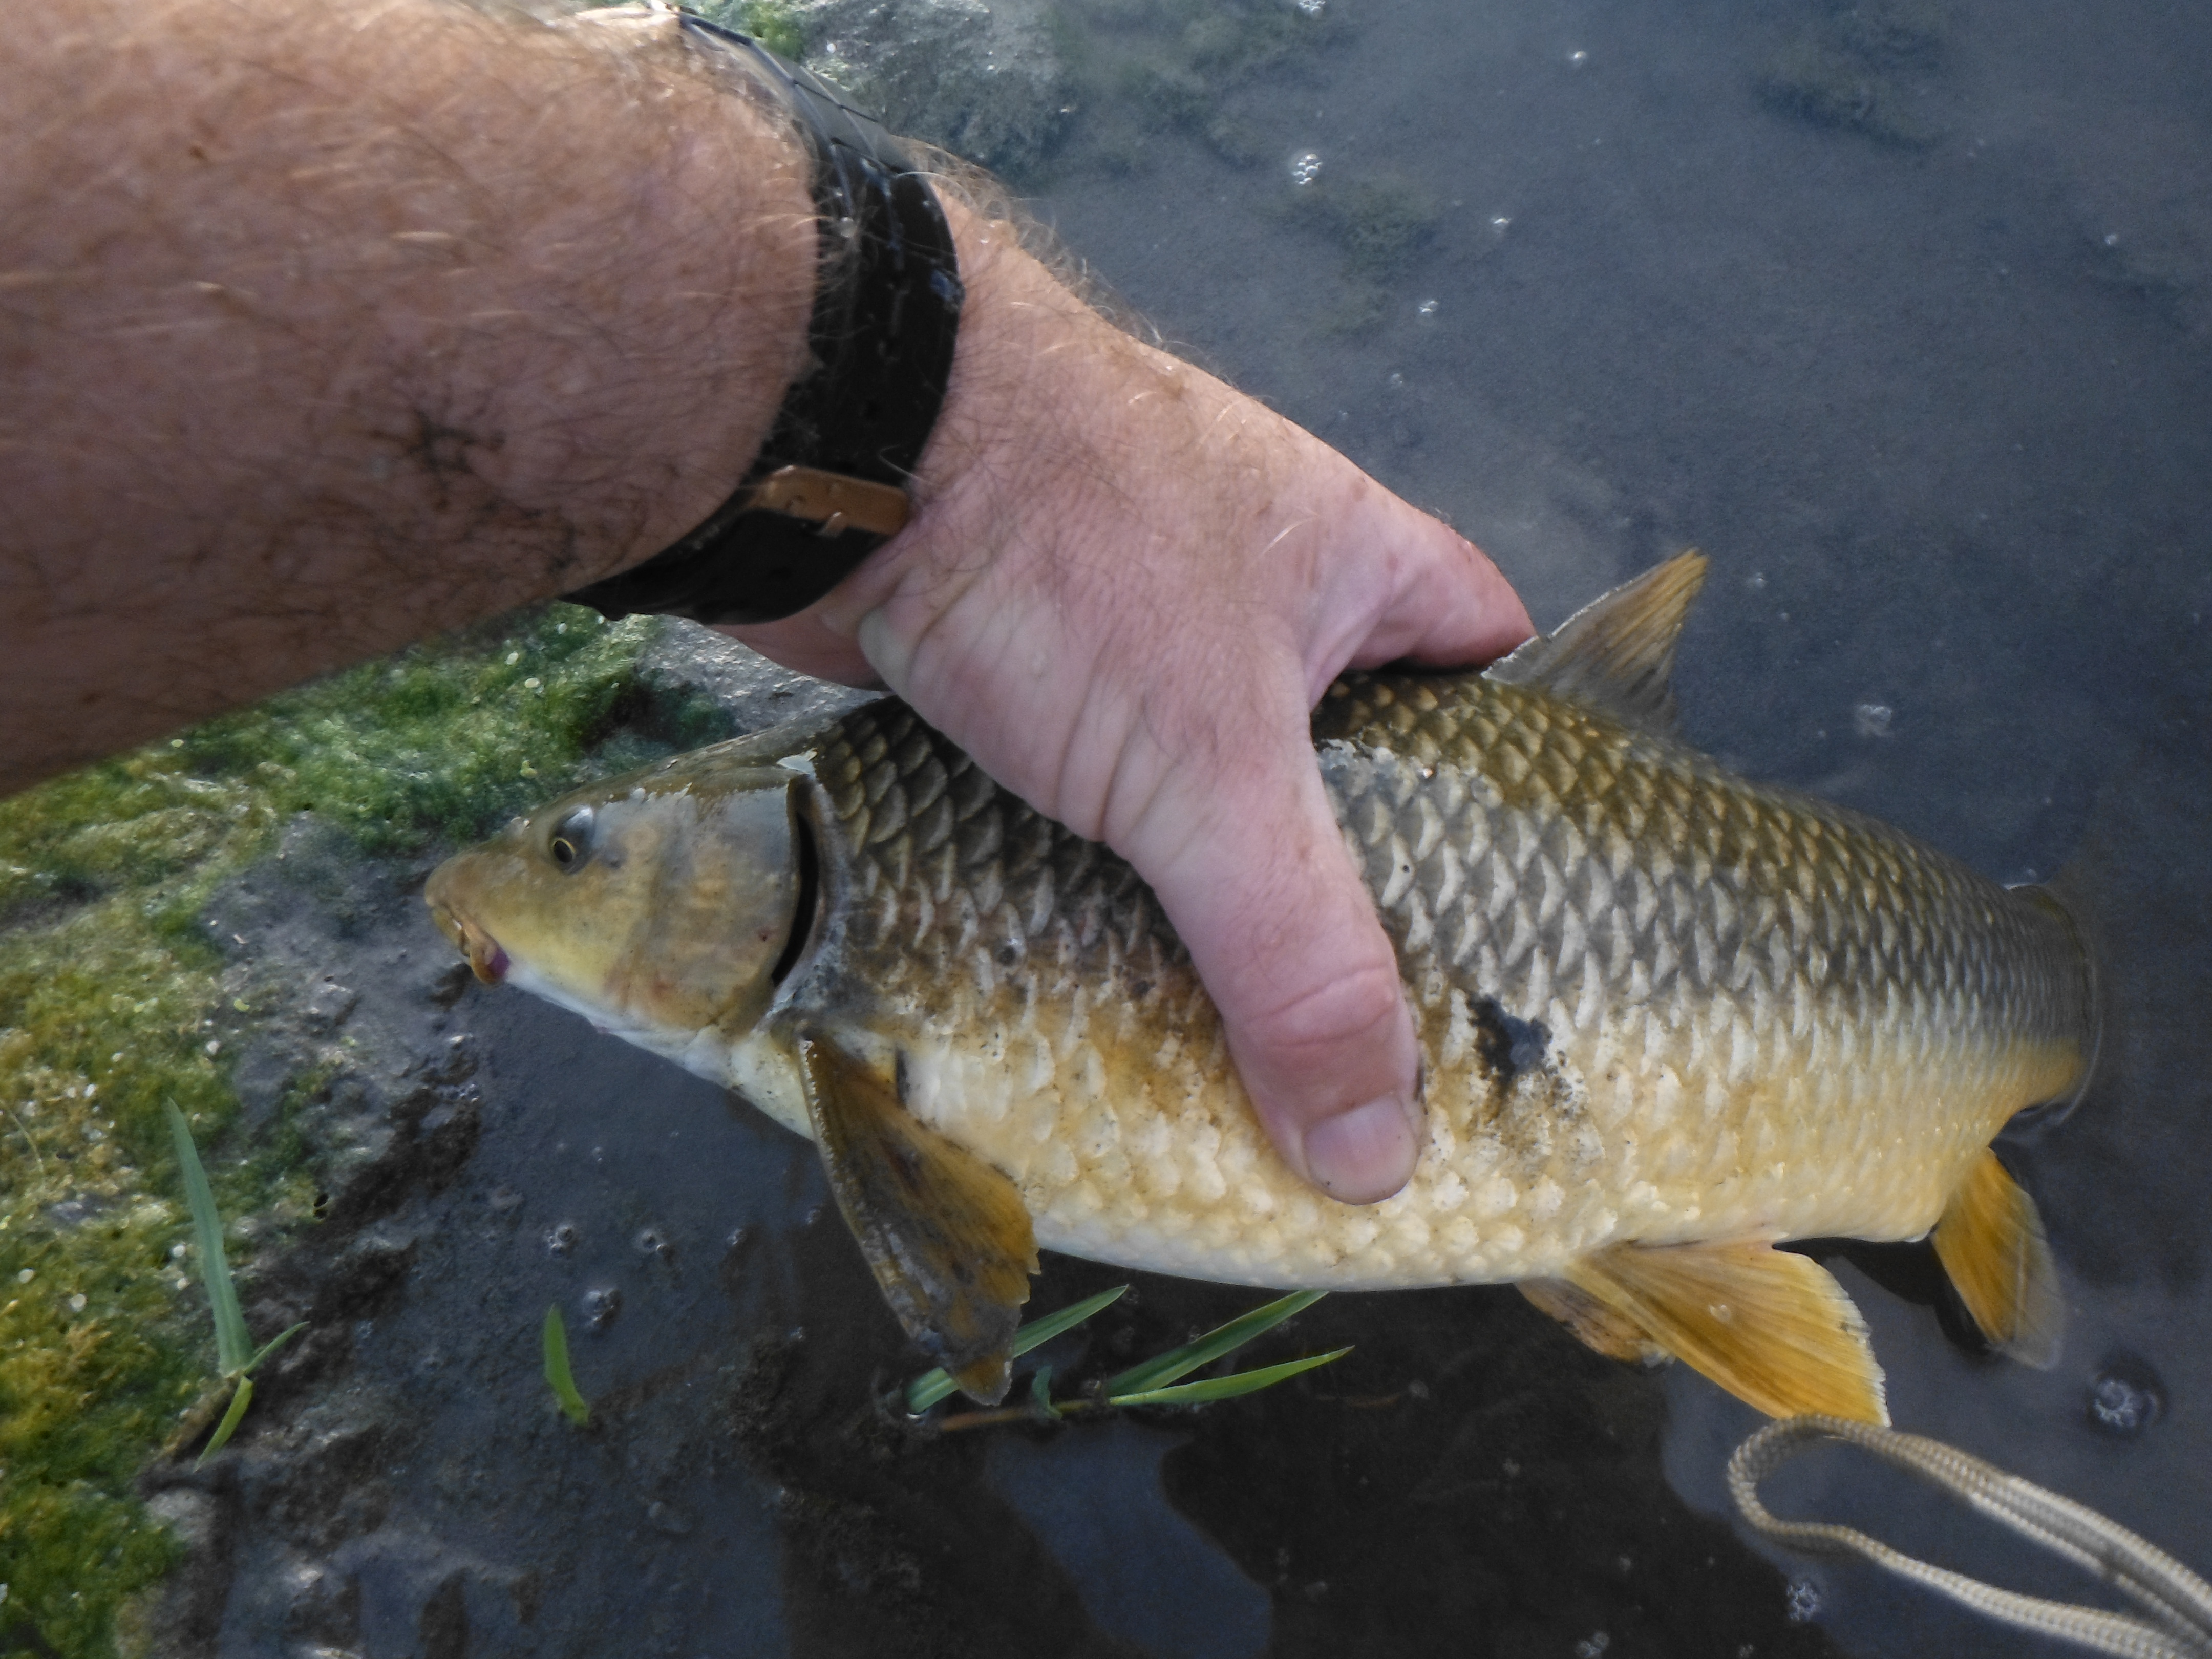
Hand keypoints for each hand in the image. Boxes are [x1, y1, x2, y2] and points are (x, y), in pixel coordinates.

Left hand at [728, 200, 1530, 1203]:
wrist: (841, 449)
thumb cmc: (1067, 544)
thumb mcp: (1214, 766)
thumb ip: (1300, 957)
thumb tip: (1375, 1152)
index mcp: (1358, 564)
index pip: (1496, 663)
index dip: (1520, 781)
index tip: (1517, 914)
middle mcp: (1258, 591)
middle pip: (1352, 756)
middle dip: (1357, 880)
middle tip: (1376, 1023)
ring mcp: (1138, 626)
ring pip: (1215, 787)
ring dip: (1221, 896)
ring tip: (1249, 1034)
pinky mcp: (1032, 674)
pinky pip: (1107, 799)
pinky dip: (1113, 877)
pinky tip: (1112, 970)